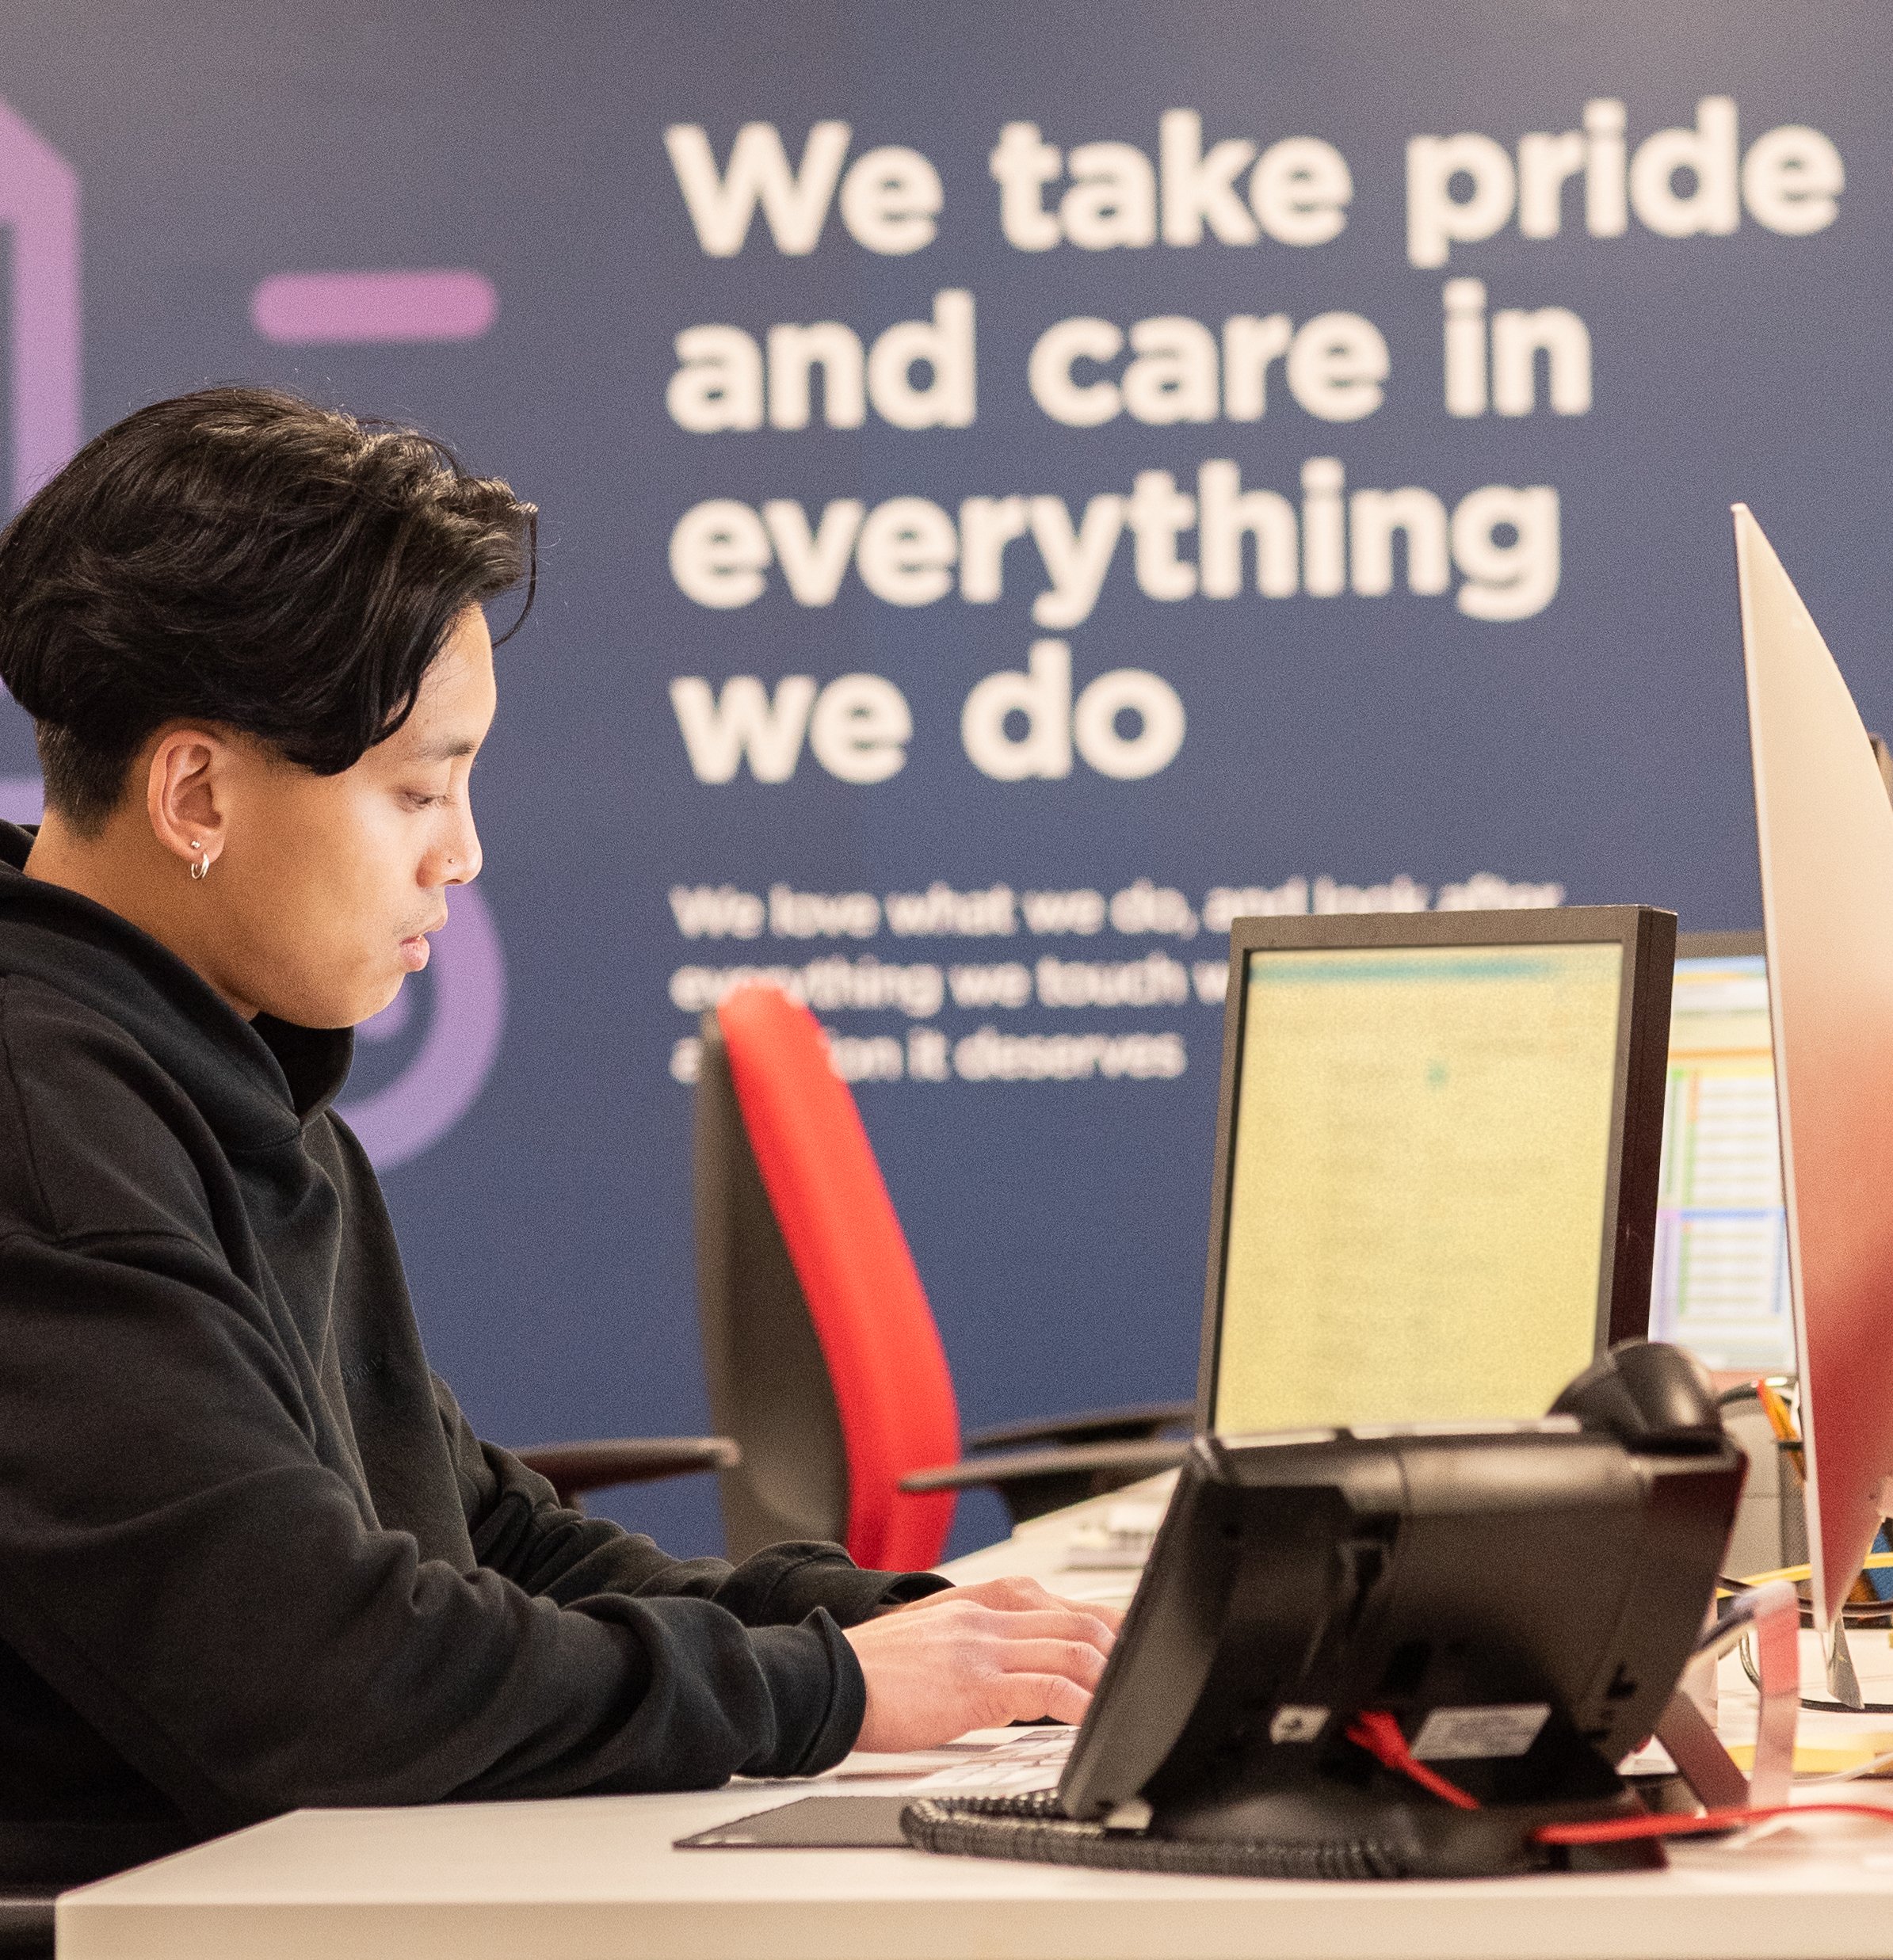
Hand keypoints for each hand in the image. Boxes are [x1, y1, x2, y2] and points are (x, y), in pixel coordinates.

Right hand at [844, 1577, 1119, 1751]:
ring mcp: (982, 1647)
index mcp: (971, 1600)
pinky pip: (1048, 1688)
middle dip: (1115, 1642)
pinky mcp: (976, 1685)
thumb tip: (1005, 1672)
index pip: (1049, 1597)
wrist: (824, 1679)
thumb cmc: (866, 1669)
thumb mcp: (927, 1639)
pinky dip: (1082, 1702)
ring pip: (1071, 1648)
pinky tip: (1095, 1720)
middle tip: (1140, 1666)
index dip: (1095, 1615)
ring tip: (1127, 1697)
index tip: (1118, 1633)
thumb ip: (970, 1642)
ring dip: (1107, 1675)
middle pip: (1073, 1618)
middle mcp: (983, 1615)